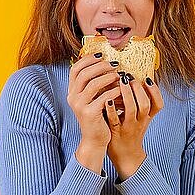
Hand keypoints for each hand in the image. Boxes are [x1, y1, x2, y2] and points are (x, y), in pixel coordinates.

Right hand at [68, 52, 120, 172]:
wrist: (95, 139)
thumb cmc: (98, 116)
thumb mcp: (93, 97)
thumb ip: (95, 82)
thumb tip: (107, 62)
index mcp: (72, 91)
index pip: (76, 68)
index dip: (88, 59)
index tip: (102, 55)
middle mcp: (72, 97)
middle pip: (84, 73)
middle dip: (101, 66)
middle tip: (114, 64)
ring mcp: (79, 105)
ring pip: (93, 84)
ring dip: (108, 77)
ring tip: (120, 75)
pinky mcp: (89, 114)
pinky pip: (103, 97)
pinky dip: (114, 91)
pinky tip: (122, 90)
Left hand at [105, 74, 163, 179]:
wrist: (125, 155)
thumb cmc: (131, 131)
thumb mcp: (141, 118)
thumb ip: (140, 101)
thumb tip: (137, 77)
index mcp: (148, 117)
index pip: (158, 104)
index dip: (155, 91)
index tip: (147, 79)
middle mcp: (140, 122)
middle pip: (144, 104)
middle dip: (138, 89)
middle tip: (129, 76)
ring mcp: (128, 127)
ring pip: (131, 110)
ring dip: (127, 94)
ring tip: (121, 81)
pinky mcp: (115, 131)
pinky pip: (114, 119)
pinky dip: (112, 108)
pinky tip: (107, 98)